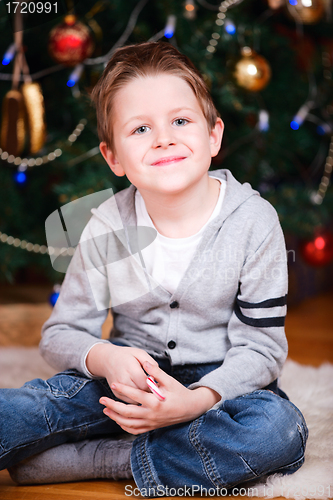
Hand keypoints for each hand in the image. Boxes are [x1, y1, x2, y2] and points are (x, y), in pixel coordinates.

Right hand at [86, 343, 158, 403]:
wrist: (108, 359)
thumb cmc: (126, 356)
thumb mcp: (140, 353)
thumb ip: (151, 363)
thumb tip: (158, 376)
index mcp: (130, 369)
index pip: (146, 384)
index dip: (154, 385)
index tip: (159, 383)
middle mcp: (123, 380)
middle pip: (141, 393)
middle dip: (150, 392)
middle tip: (156, 389)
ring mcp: (118, 388)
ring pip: (136, 400)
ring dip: (144, 397)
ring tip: (149, 391)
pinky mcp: (116, 394)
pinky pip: (130, 402)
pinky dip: (137, 399)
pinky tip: (141, 393)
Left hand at [99, 361, 220, 433]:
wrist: (190, 409)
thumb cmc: (179, 392)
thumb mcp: (170, 380)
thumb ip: (156, 372)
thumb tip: (145, 363)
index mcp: (156, 402)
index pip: (136, 396)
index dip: (123, 390)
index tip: (113, 384)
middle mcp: (152, 415)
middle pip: (128, 413)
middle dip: (113, 406)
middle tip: (102, 399)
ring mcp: (151, 423)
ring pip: (129, 423)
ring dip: (115, 417)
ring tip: (105, 409)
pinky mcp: (152, 427)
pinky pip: (135, 430)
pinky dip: (125, 426)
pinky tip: (118, 420)